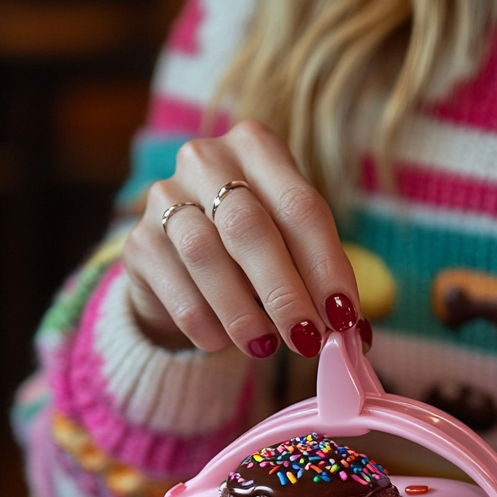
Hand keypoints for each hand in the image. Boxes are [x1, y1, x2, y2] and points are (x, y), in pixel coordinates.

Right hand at [123, 120, 362, 356]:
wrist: (184, 266)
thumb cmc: (255, 255)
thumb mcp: (295, 256)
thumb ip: (323, 285)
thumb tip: (358, 335)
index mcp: (258, 149)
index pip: (300, 207)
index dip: (325, 266)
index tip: (343, 316)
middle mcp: (207, 160)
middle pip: (248, 226)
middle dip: (283, 291)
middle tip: (306, 339)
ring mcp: (164, 197)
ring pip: (205, 255)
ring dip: (242, 311)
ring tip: (266, 347)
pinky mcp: (138, 243)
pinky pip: (174, 287)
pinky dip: (204, 323)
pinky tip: (223, 342)